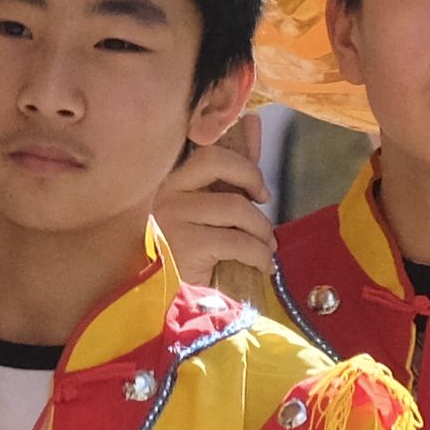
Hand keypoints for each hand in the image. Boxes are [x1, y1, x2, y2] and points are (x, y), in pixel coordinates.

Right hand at [155, 136, 277, 293]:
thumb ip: (229, 169)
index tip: (259, 188)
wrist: (165, 306)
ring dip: (261, 229)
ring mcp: (171, 217)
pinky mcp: (185, 246)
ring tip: (266, 247)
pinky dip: (259, 253)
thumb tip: (253, 122)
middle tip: (265, 203)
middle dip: (251, 177)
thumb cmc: (187, 255)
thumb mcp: (207, 209)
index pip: (205, 149)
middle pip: (215, 161)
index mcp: (165, 179)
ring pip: (235, 206)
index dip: (240, 160)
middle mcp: (162, 191)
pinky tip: (263, 265)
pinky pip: (237, 240)